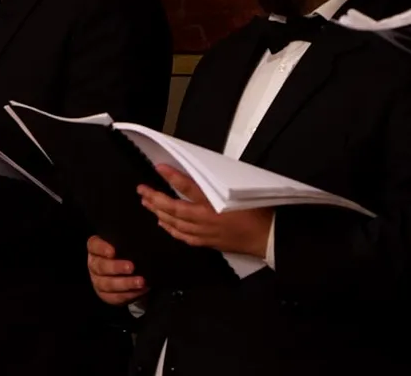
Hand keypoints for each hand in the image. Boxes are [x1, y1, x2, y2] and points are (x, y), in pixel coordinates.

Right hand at [87, 235, 147, 304]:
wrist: (132, 274)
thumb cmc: (130, 253)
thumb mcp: (129, 244)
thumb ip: (130, 238)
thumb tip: (147, 225)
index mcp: (97, 248)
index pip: (93, 245)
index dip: (102, 248)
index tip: (113, 250)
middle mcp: (94, 264)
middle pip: (99, 266)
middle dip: (116, 267)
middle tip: (132, 266)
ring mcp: (98, 280)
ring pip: (106, 284)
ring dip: (124, 283)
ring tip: (141, 282)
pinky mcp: (105, 295)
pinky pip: (114, 297)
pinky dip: (128, 295)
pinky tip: (141, 291)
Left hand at [139, 164, 273, 257]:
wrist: (270, 236)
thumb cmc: (258, 211)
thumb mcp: (239, 190)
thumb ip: (217, 184)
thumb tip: (201, 175)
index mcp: (214, 204)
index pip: (187, 187)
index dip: (172, 177)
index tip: (159, 168)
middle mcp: (204, 219)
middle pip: (173, 208)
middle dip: (155, 199)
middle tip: (141, 190)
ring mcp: (204, 233)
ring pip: (175, 223)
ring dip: (159, 213)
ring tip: (147, 204)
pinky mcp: (208, 242)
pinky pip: (184, 236)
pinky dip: (171, 229)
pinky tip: (163, 224)